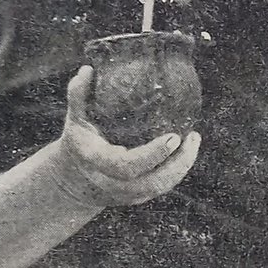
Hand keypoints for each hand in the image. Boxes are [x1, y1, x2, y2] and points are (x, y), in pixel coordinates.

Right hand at [53, 66, 201, 208]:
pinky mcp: (137, 198)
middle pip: (151, 182)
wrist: (73, 180)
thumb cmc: (79, 142)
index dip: (152, 155)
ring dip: (182, 166)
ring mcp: (125, 194)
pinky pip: (162, 187)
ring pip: (160, 187)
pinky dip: (178, 170)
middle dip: (176, 163)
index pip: (126, 166)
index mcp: (97, 162)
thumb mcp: (74, 118)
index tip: (173, 136)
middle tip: (191, 136)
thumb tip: (89, 69)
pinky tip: (188, 149)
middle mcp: (111, 182)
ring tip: (194, 139)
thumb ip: (78, 94)